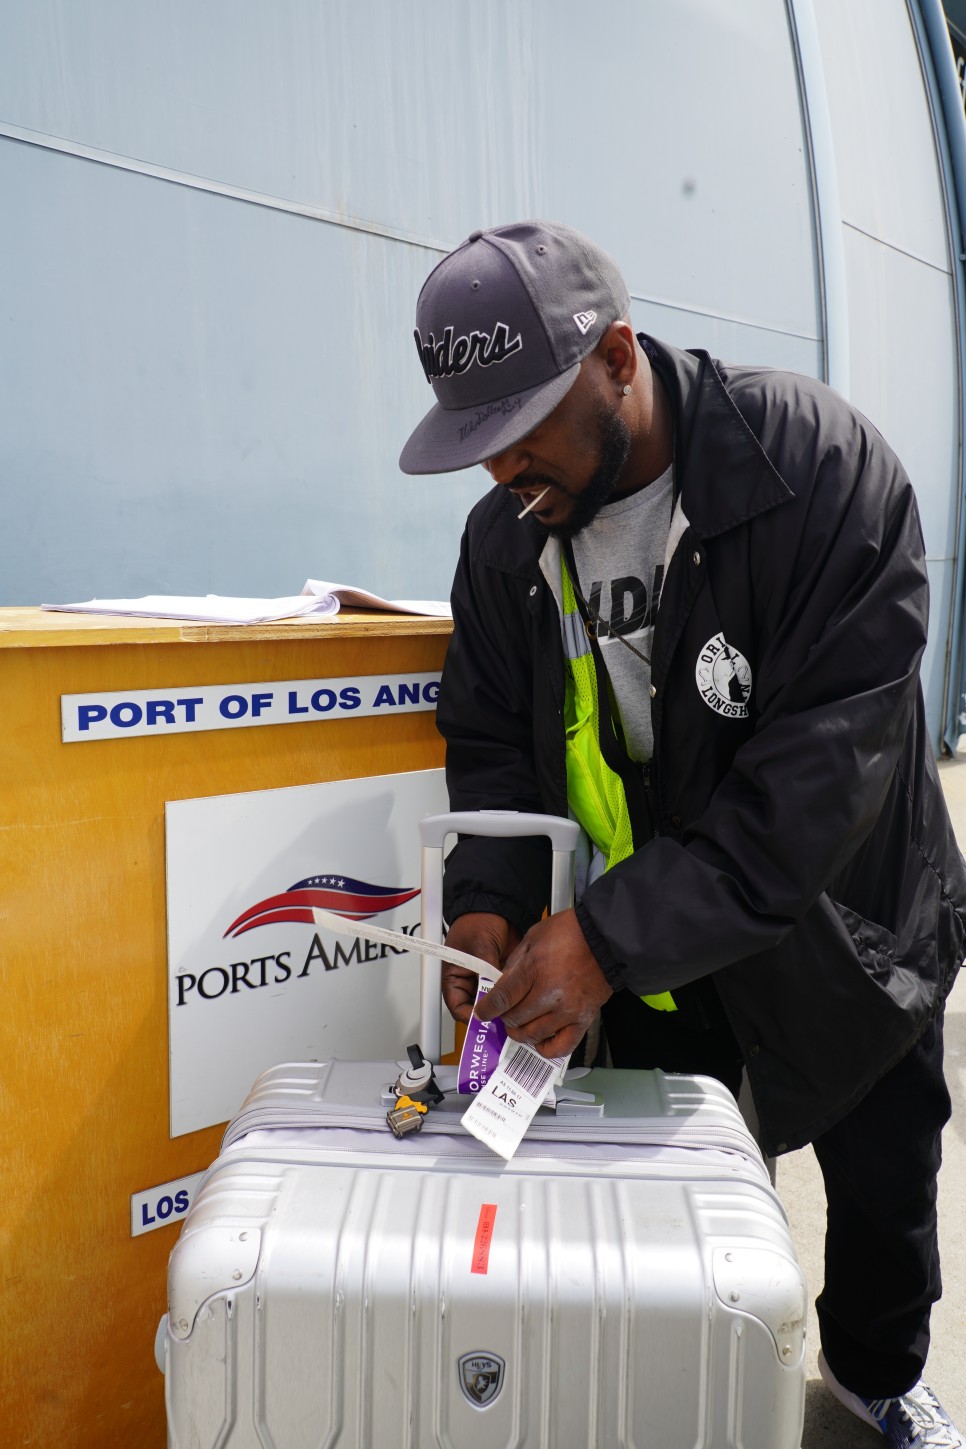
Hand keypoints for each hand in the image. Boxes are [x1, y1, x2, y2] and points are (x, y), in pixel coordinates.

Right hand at [442, 913, 521, 1024]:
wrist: (499, 909)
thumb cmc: (478, 921)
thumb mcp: (480, 948)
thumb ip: (486, 972)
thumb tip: (493, 995)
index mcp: (453, 977)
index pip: (458, 1007)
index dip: (470, 1017)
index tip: (486, 1020)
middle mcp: (469, 982)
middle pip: (476, 1009)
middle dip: (489, 1015)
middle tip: (502, 1020)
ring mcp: (485, 980)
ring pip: (492, 1003)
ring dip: (501, 1007)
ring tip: (512, 1011)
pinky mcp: (500, 977)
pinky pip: (505, 994)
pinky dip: (511, 997)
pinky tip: (519, 999)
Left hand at [475, 909, 612, 1057]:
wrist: (606, 939)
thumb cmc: (572, 933)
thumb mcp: (533, 938)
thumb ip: (515, 964)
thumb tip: (502, 984)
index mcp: (534, 969)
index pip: (501, 999)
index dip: (487, 1009)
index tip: (483, 1012)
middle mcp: (550, 993)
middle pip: (514, 1019)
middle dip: (504, 1018)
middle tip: (505, 1012)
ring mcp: (567, 1010)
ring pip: (532, 1035)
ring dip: (521, 1032)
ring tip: (520, 1024)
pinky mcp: (583, 1020)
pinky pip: (560, 1047)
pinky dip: (546, 1048)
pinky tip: (540, 1039)